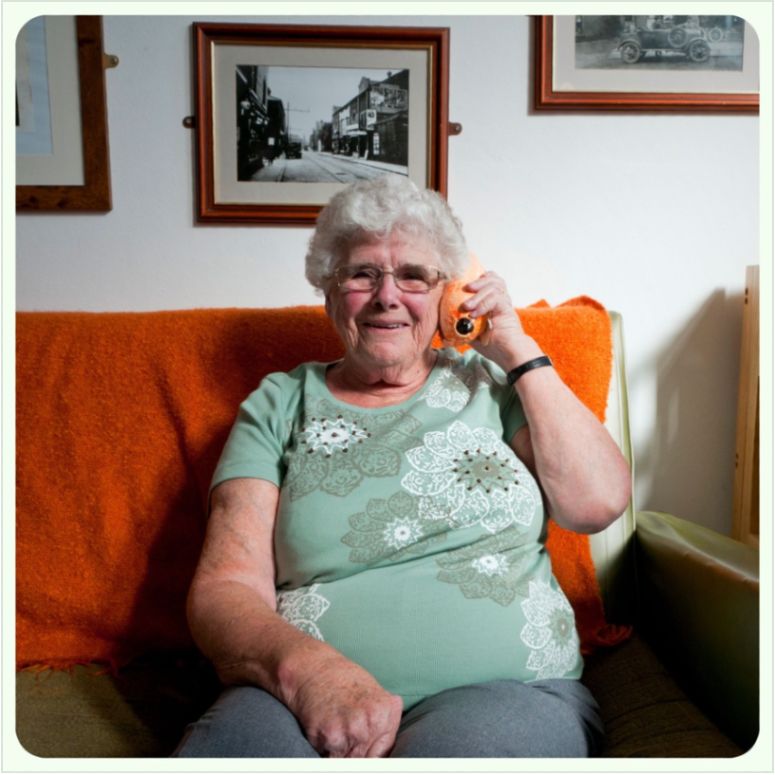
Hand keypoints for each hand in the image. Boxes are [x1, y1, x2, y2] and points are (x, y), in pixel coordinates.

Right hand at [284, 649, 402, 757]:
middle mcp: (370, 723)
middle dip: (355, 749)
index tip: (362, 744)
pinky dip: (324, 746)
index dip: (371, 752)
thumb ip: (386, 723)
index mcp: (385, 713)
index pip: (382, 753)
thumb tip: (386, 752)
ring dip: (339, 749)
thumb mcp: (375, 695)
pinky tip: (324, 723)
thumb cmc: (344, 681)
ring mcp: (349, 730)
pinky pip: (328, 756)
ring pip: (346, 760)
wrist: (314, 668)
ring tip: (335, 722)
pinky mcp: (327, 735)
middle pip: (364, 758)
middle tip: (344, 726)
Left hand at [462, 271, 541, 370]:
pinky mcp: (508, 310)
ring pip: (494, 286)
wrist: (510, 355)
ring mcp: (505, 304)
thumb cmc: (494, 346)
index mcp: (493, 303)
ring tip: (467, 306)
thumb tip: (443, 333)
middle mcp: (501, 300)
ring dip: (478, 294)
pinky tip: (475, 314)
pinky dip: (483, 304)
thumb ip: (461, 329)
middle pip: (493, 278)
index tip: (463, 286)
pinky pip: (496, 299)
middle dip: (477, 281)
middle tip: (465, 289)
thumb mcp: (473, 336)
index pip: (488, 281)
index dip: (477, 279)